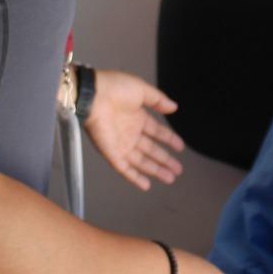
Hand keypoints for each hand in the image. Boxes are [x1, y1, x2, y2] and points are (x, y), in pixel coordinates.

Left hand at [84, 70, 186, 190]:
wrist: (92, 94)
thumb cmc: (114, 87)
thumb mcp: (141, 90)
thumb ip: (158, 100)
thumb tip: (174, 107)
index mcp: (137, 117)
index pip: (156, 132)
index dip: (169, 139)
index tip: (180, 147)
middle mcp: (130, 132)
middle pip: (151, 150)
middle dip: (165, 160)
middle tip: (178, 170)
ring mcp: (121, 144)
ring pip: (141, 162)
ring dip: (155, 170)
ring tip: (170, 178)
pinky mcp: (111, 153)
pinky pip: (124, 169)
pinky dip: (135, 178)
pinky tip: (146, 185)